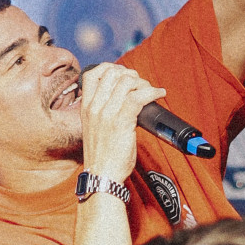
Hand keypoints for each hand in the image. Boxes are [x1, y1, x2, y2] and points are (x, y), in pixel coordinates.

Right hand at [79, 63, 165, 182]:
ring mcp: (106, 113)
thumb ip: (102, 112)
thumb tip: (123, 99)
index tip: (123, 74)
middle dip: (130, 74)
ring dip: (143, 83)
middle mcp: (94, 107)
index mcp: (86, 108)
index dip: (109, 68)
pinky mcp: (121, 120)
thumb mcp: (94, 129)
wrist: (102, 176)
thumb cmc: (103, 156)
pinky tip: (158, 94)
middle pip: (112, 73)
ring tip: (150, 91)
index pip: (92, 74)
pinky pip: (139, 96)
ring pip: (127, 82)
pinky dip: (153, 91)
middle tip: (140, 84)